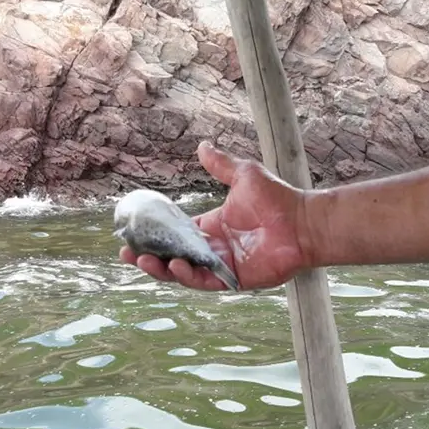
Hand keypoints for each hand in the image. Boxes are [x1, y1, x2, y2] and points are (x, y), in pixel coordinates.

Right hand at [118, 141, 312, 290]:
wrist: (302, 222)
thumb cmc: (278, 199)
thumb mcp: (243, 175)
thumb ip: (220, 165)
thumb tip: (202, 146)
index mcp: (211, 227)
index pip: (175, 235)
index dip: (154, 236)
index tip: (132, 232)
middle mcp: (213, 249)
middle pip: (172, 257)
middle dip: (148, 257)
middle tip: (126, 253)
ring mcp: (221, 266)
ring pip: (182, 273)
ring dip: (161, 269)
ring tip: (143, 260)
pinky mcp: (232, 280)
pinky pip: (204, 281)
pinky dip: (187, 276)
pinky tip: (174, 266)